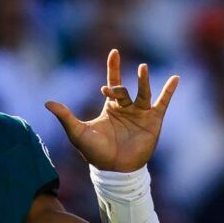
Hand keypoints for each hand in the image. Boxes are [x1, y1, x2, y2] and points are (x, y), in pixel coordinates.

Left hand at [44, 49, 178, 172]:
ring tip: (142, 68)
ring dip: (143, 80)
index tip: (114, 52)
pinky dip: (169, 91)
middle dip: (118, 86)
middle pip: (124, 89)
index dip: (113, 67)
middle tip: (111, 89)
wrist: (115, 170)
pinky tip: (176, 78)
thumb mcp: (78, 132)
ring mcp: (141, 114)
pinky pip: (162, 103)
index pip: (113, 82)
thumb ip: (65, 116)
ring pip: (143, 92)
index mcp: (111, 107)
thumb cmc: (96, 153)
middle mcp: (127, 108)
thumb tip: (47, 102)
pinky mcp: (153, 121)